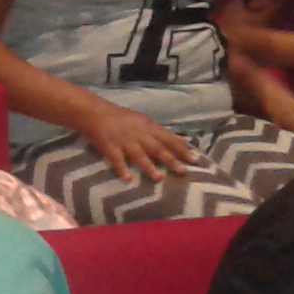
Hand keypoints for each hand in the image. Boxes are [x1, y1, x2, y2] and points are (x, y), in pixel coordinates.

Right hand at [79, 103, 199, 182]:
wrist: (97, 114)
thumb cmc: (124, 119)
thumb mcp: (147, 123)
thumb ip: (164, 134)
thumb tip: (185, 141)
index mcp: (149, 128)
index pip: (169, 140)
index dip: (182, 150)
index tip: (195, 160)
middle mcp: (139, 136)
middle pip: (157, 149)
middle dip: (171, 160)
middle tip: (183, 172)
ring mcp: (124, 142)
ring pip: (139, 155)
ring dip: (149, 167)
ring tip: (159, 178)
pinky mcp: (110, 148)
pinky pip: (117, 160)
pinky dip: (122, 169)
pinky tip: (127, 178)